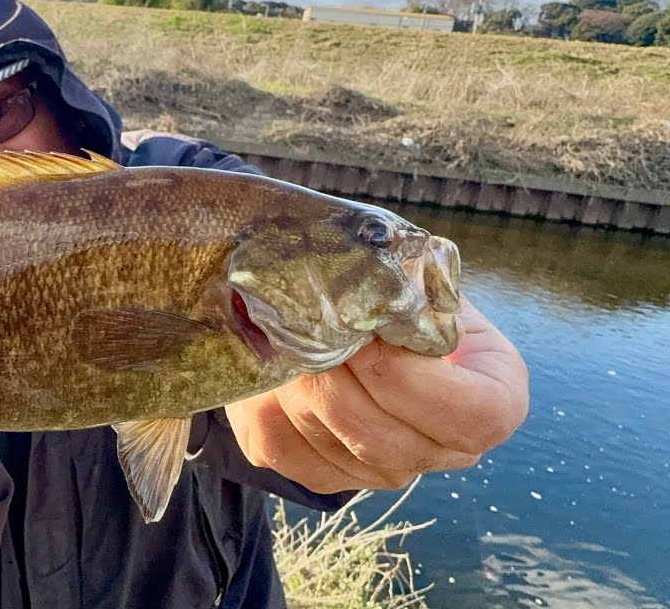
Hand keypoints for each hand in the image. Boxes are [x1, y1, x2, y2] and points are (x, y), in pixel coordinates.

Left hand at [226, 297, 528, 493]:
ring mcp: (387, 471)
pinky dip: (265, 408)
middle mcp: (446, 450)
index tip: (365, 337)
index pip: (472, 418)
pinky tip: (269, 367)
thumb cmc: (405, 299)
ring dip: (296, 388)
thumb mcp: (424, 285)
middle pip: (384, 439)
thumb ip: (412, 291)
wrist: (363, 325)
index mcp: (492, 402)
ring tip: (282, 339)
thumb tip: (371, 286)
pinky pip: (286, 452)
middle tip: (304, 330)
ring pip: (330, 444)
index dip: (410, 380)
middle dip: (336, 380)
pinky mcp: (329, 474)